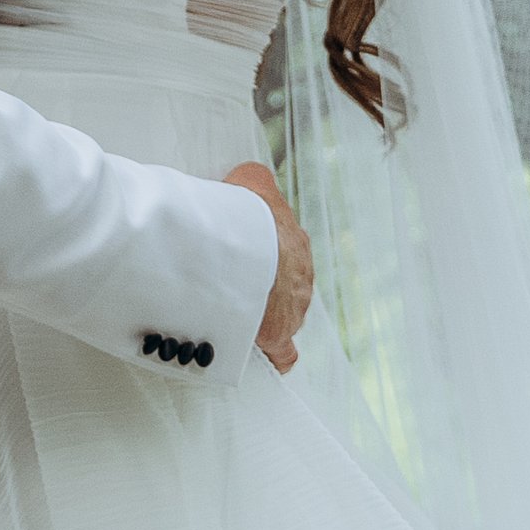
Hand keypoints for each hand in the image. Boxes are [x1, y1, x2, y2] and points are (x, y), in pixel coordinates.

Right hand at [225, 161, 309, 372]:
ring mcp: (293, 309)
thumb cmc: (245, 211)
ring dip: (259, 318)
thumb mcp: (251, 182)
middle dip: (261, 291)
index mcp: (295, 246)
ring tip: (229, 315)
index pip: (283, 255)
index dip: (262, 259)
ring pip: (280, 317)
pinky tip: (254, 353)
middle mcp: (301, 280)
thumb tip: (252, 175)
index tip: (239, 259)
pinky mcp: (279, 335)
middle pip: (282, 289)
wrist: (245, 244)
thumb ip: (254, 178)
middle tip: (229, 287)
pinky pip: (281, 352)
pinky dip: (270, 354)